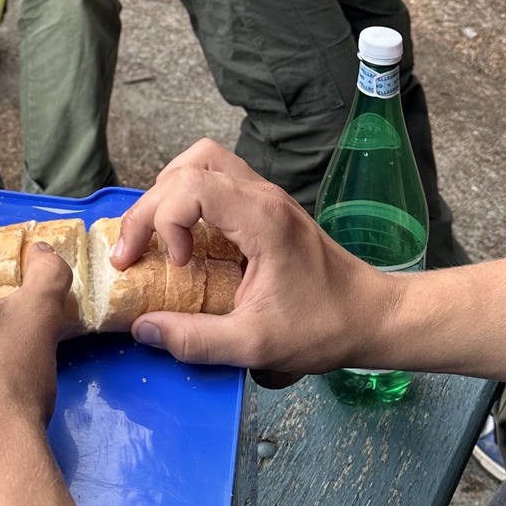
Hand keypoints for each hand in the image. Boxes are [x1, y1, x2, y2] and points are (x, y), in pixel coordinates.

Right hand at [111, 141, 393, 381]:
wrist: (371, 315)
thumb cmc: (322, 328)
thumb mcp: (256, 345)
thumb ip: (196, 340)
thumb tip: (143, 328)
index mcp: (262, 219)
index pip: (192, 186)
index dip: (164, 220)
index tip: (172, 264)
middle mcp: (262, 195)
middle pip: (188, 166)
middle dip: (151, 207)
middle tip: (133, 252)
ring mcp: (266, 194)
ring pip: (201, 160)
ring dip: (168, 192)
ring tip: (156, 236)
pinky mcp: (266, 205)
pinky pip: (215, 176)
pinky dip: (187, 196)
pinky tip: (184, 235)